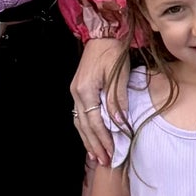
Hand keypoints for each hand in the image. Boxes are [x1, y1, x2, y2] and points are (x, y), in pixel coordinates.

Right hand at [71, 36, 125, 166]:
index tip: (112, 153)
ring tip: (96, 156)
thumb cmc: (113, 52)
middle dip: (95, 145)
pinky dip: (86, 128)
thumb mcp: (118, 75)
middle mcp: (77, 93)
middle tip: (105, 161)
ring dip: (88, 140)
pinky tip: (91, 137)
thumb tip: (119, 123)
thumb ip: (118, 100)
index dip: (104, 139)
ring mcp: (76, 91)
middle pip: (84, 126)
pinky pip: (81, 114)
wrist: (103, 33)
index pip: (95, 122)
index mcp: (85, 90)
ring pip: (79, 122)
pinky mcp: (79, 89)